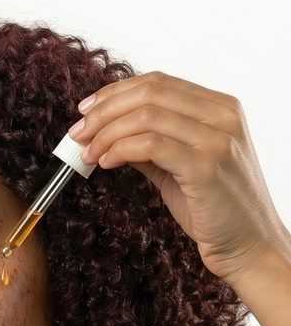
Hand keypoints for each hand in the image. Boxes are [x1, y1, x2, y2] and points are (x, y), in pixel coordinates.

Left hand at [69, 71, 290, 286]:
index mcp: (219, 107)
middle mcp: (223, 116)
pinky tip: (106, 163)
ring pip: (145, 116)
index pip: (157, 82)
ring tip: (88, 154)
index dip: (114, 93)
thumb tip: (101, 130)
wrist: (248, 243)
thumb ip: (148, 142)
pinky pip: (150, 145)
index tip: (85, 111)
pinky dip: (119, 150)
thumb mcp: (178, 163)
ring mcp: (217, 139)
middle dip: (103, 112)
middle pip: (148, 93)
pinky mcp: (206, 166)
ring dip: (106, 134)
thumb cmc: (213, 206)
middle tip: (77, 134)